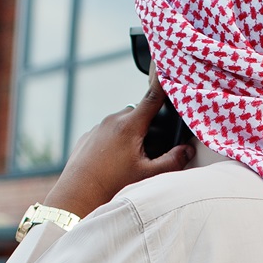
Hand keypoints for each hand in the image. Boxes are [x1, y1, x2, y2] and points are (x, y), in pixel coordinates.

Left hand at [42, 72, 193, 217]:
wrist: (75, 196)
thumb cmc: (111, 185)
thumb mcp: (148, 175)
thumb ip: (172, 161)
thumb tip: (187, 150)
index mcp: (129, 125)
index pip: (152, 97)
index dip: (163, 82)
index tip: (168, 66)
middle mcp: (112, 121)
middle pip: (138, 114)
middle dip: (148, 126)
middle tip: (150, 150)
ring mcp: (97, 128)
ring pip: (122, 124)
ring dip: (130, 135)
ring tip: (128, 162)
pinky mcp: (87, 137)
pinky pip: (106, 134)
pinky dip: (114, 143)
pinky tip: (112, 164)